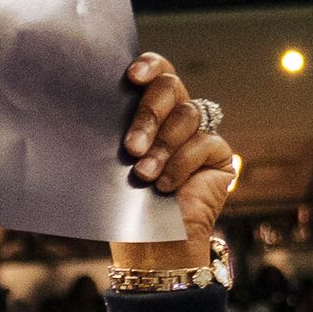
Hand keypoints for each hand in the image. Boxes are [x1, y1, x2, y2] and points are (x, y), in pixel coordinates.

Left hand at [118, 52, 238, 262]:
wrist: (150, 245)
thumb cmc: (124, 203)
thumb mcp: (112, 160)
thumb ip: (114, 129)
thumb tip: (93, 104)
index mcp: (149, 109)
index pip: (156, 72)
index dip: (149, 66)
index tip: (132, 77)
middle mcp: (176, 116)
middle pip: (171, 87)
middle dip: (149, 114)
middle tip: (131, 146)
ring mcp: (200, 134)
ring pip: (187, 115)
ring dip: (162, 146)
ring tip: (144, 175)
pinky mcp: (219, 155)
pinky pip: (204, 143)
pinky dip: (181, 165)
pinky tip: (166, 187)